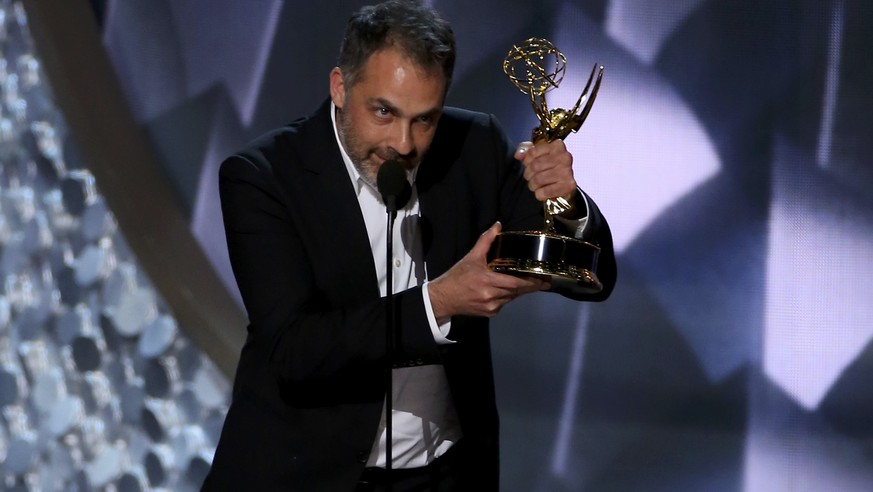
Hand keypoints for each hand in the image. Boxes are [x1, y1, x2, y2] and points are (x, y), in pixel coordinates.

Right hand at [428, 222, 548, 318]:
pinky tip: (507, 290)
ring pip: (511, 298)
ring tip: (530, 283)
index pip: (515, 283)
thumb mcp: (471, 257)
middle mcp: (491, 295)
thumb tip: (498, 225)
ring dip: (519, 291)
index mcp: (487, 281)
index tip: (544, 280)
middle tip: (544, 282)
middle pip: (517, 292)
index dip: (531, 282)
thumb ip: (486, 241)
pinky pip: (504, 303)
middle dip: (530, 286)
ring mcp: (491, 306)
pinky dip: (507, 296)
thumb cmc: (458, 276)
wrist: (443, 298)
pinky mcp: (490, 313)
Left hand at [515, 140, 576, 202]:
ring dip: (533, 185)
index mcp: (557, 146)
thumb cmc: (550, 166)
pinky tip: (541, 191)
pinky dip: (540, 194)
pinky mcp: (568, 185)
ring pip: (539, 179)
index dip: (526, 161)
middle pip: (535, 166)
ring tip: (535, 184)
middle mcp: (564, 157)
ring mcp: (567, 171)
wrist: (565, 182)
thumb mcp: (537, 153)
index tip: (529, 165)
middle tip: (530, 177)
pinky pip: (546, 191)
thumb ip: (525, 149)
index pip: (532, 152)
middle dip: (528, 174)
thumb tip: (518, 155)